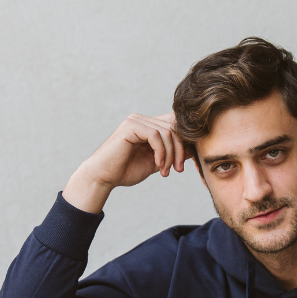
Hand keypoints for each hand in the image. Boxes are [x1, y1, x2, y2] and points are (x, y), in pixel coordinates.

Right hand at [62, 113, 186, 213]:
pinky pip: (156, 135)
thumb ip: (171, 154)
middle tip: (178, 169)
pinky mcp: (131, 126)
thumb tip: (193, 150)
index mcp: (148, 126)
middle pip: (174, 127)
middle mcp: (143, 120)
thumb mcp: (156, 162)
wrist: (103, 177)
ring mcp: (136, 121)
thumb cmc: (126, 170)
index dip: (185, 142)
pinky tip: (158, 165)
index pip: (175, 125)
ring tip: (166, 171)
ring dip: (171, 154)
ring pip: (167, 132)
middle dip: (180, 150)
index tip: (185, 162)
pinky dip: (161, 152)